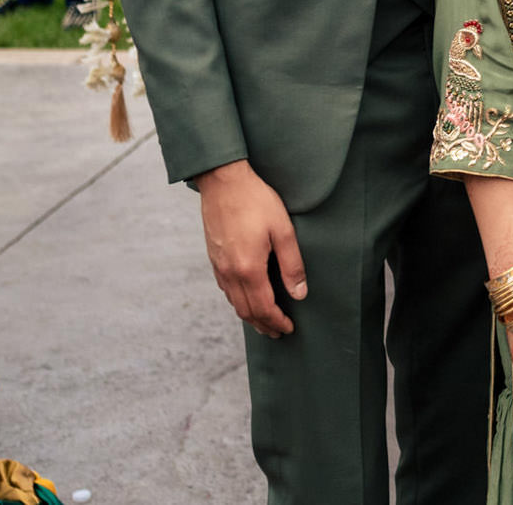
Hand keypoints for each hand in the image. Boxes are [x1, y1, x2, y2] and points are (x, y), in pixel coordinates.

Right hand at [195, 160, 304, 338]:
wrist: (223, 181)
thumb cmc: (256, 201)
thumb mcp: (282, 230)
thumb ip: (292, 264)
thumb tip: (300, 294)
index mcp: (248, 269)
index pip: (263, 308)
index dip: (277, 321)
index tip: (289, 329)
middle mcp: (229, 273)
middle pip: (246, 311)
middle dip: (263, 324)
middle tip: (278, 332)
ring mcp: (218, 266)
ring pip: (233, 302)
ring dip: (250, 316)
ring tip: (265, 321)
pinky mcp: (213, 258)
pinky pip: (226, 289)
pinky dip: (238, 301)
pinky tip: (247, 298)